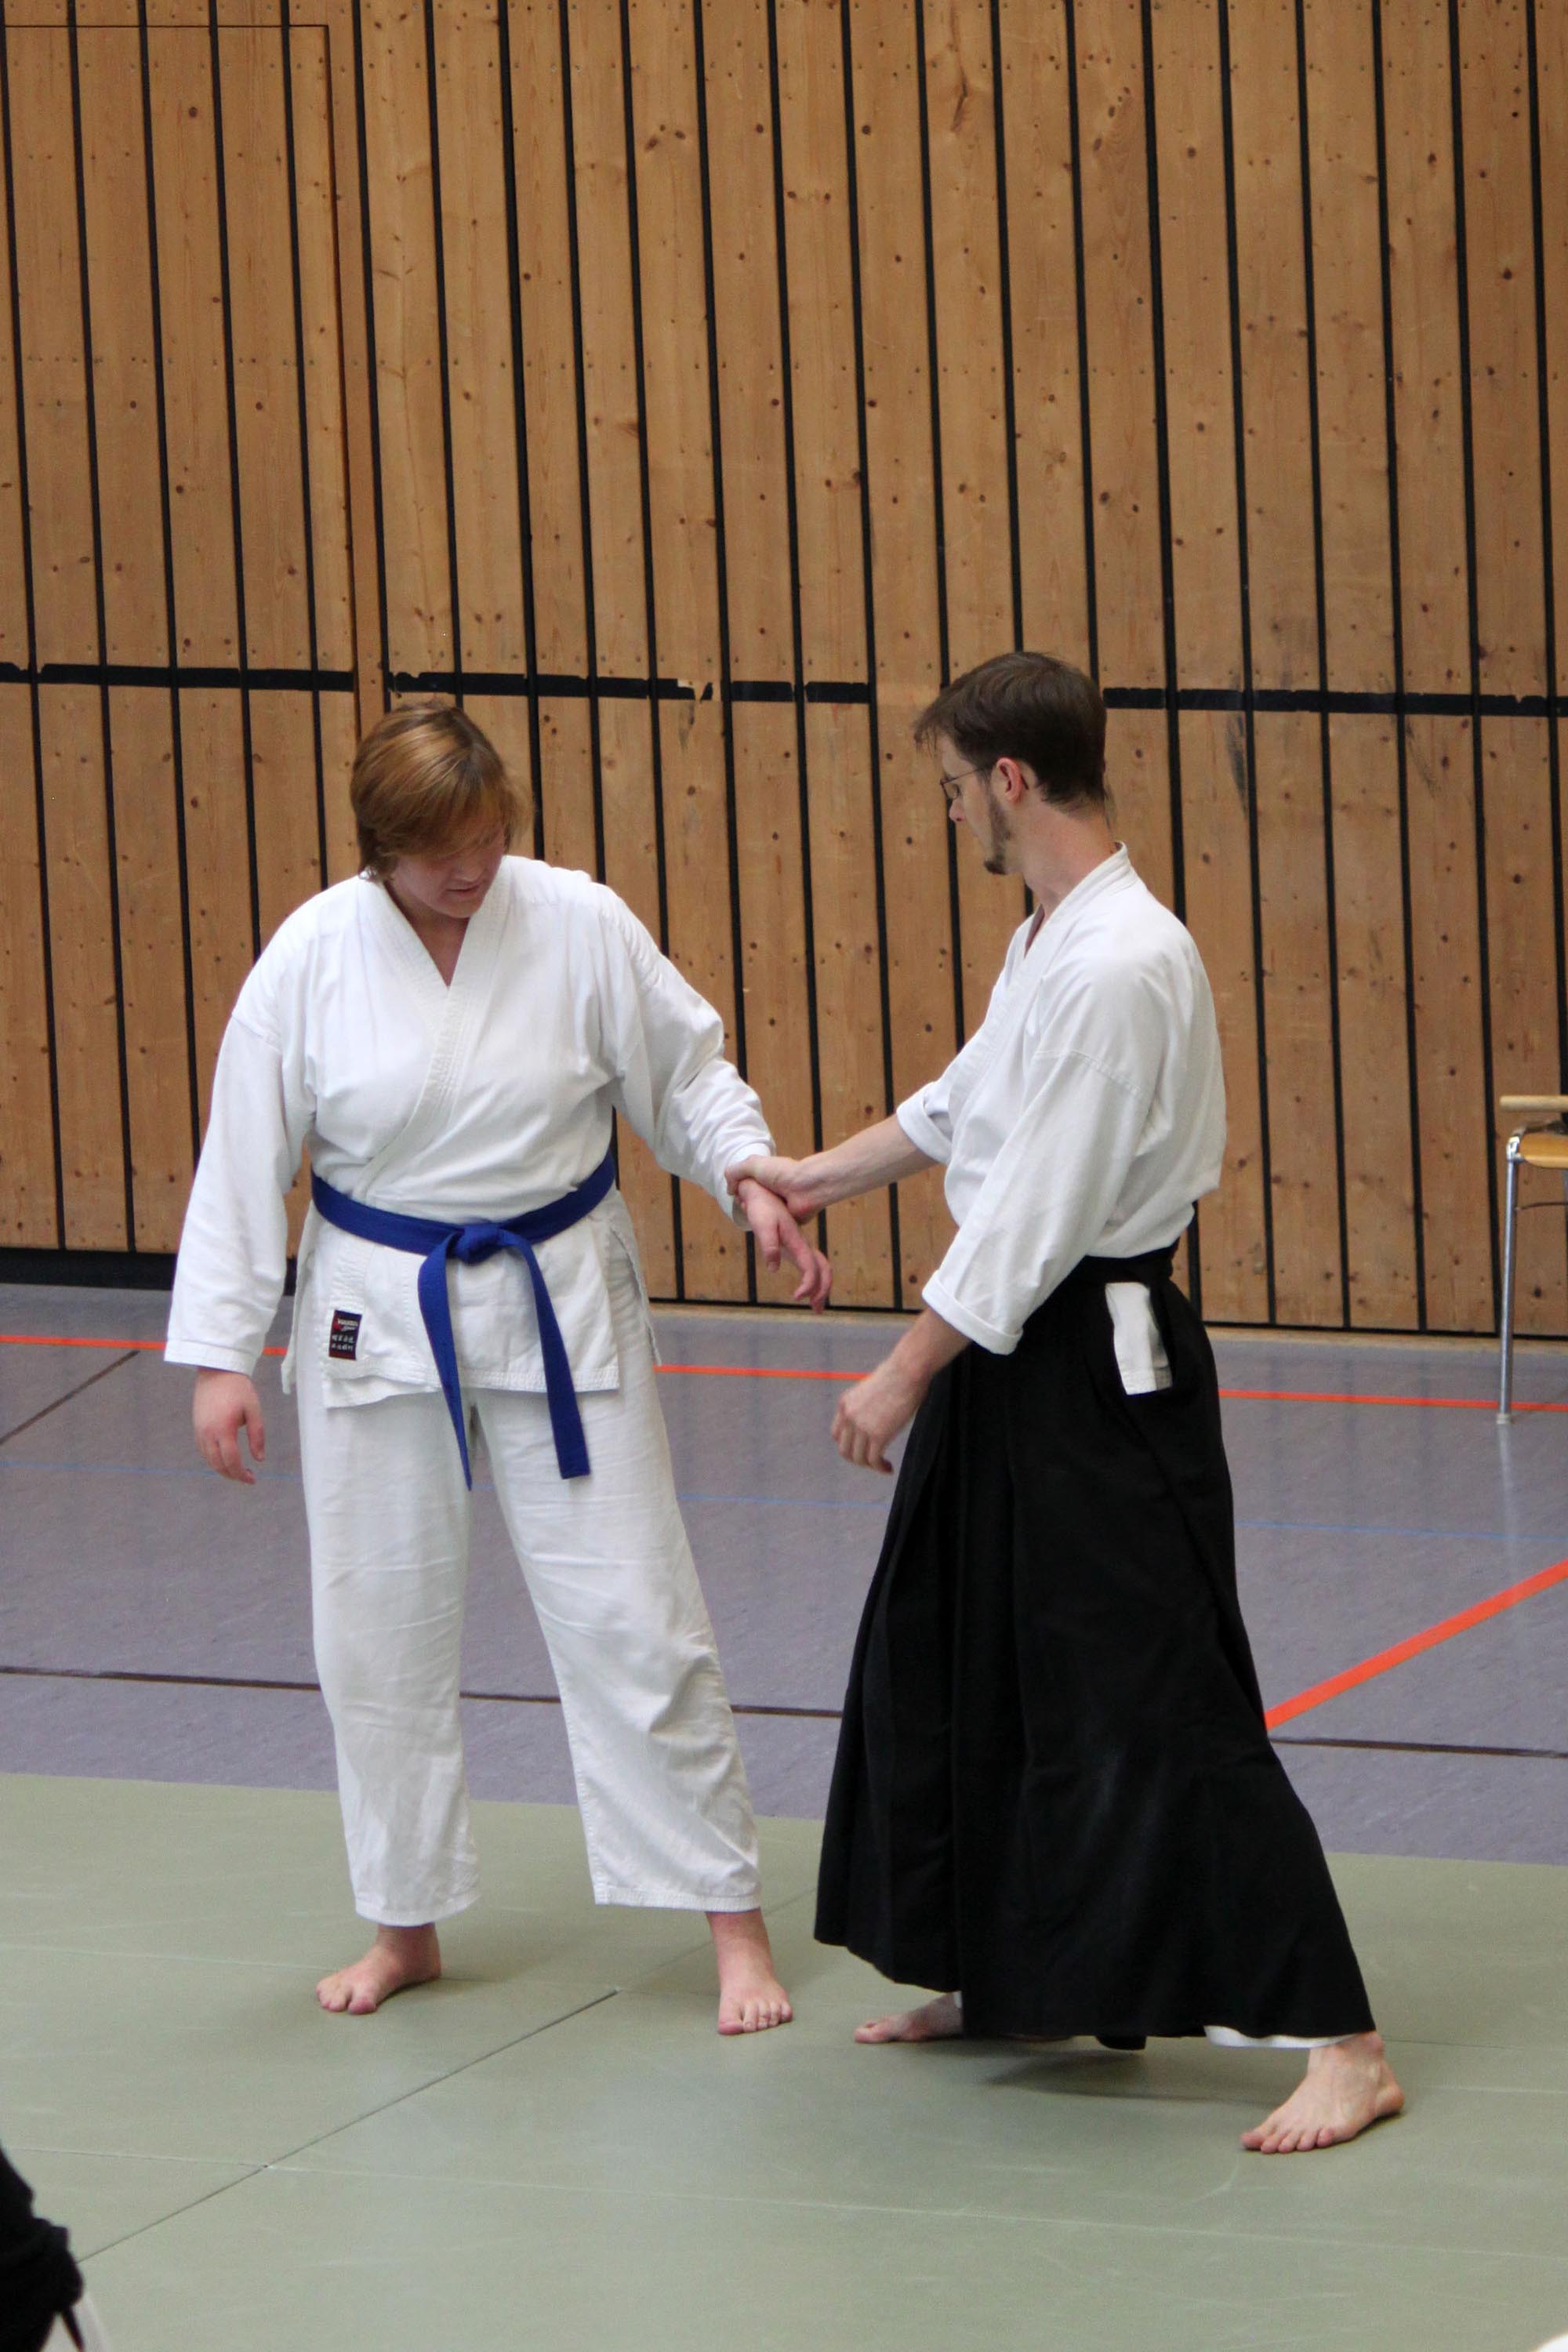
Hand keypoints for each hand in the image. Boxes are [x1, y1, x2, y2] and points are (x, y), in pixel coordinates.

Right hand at [193, 1369, 265, 1483]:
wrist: (216, 1371)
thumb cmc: (238, 1389)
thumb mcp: (254, 1410)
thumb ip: (257, 1435)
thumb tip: (259, 1459)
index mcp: (223, 1429)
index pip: (231, 1461)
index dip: (241, 1474)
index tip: (252, 1480)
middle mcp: (207, 1433)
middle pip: (217, 1464)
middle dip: (232, 1475)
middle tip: (247, 1478)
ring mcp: (199, 1431)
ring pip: (208, 1460)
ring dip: (222, 1469)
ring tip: (237, 1470)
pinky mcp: (196, 1427)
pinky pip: (203, 1450)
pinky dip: (213, 1459)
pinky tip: (225, 1458)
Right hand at [726, 1154, 827, 1223]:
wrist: (807, 1188)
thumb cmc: (782, 1174)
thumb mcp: (753, 1164)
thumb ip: (736, 1172)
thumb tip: (729, 1189)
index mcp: (767, 1176)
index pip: (748, 1185)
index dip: (741, 1191)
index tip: (738, 1194)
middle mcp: (774, 1190)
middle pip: (753, 1201)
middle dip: (747, 1204)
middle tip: (745, 1204)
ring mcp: (781, 1205)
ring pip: (762, 1215)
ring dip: (756, 1216)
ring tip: (752, 1215)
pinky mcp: (788, 1220)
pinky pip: (774, 1227)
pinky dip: (768, 1228)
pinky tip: (762, 1227)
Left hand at [736, 1179, 832, 1310]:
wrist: (760, 1192)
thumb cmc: (761, 1209)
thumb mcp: (762, 1226)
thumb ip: (769, 1246)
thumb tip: (773, 1269)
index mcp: (798, 1242)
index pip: (811, 1267)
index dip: (808, 1284)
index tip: (797, 1297)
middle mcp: (803, 1245)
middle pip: (823, 1268)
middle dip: (823, 1290)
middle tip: (817, 1310)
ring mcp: (801, 1246)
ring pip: (820, 1267)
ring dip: (821, 1287)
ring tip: (816, 1307)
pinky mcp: (795, 1246)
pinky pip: (812, 1265)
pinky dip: (813, 1279)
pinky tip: (805, 1290)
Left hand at [831, 1352, 927, 1473]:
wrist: (907, 1372)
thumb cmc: (898, 1376)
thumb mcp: (872, 1390)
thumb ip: (868, 1406)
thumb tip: (877, 1417)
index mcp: (845, 1404)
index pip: (837, 1434)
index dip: (849, 1445)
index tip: (863, 1448)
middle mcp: (849, 1416)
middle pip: (844, 1450)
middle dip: (857, 1459)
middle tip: (873, 1461)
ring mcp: (861, 1426)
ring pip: (858, 1458)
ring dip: (870, 1466)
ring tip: (883, 1466)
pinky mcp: (878, 1435)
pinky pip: (873, 1460)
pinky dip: (880, 1468)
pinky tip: (888, 1468)